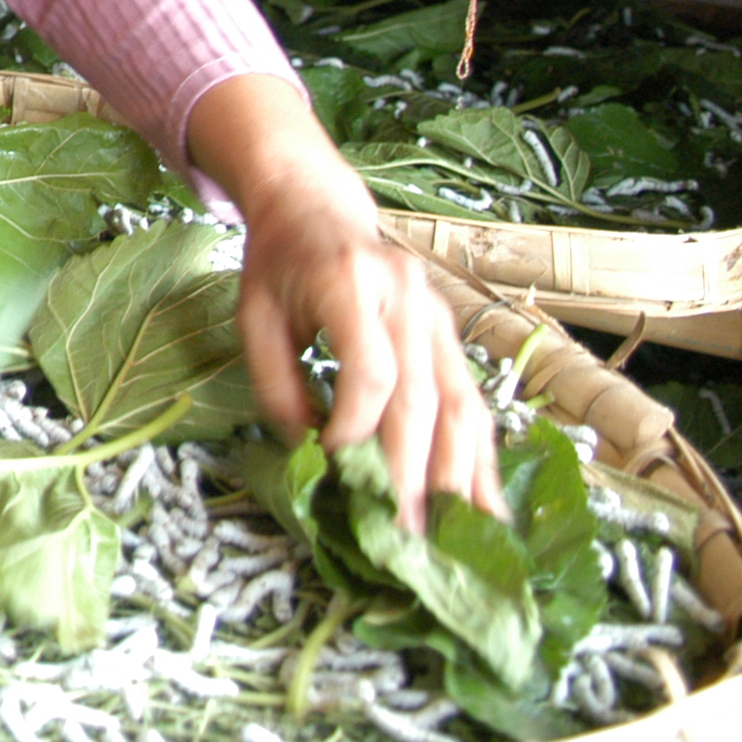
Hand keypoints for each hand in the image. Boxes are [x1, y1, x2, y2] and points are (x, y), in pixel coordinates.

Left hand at [191, 76, 506, 531]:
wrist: (316, 204)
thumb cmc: (278, 263)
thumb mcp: (255, 315)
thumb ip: (276, 383)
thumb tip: (308, 455)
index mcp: (352, 283)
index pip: (373, 371)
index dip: (358, 427)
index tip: (335, 468)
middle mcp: (409, 298)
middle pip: (424, 397)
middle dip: (417, 473)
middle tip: (409, 537)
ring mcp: (439, 317)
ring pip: (463, 403)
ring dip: (463, 475)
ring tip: (464, 537)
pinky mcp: (451, 336)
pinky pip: (473, 400)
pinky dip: (480, 456)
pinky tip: (486, 504)